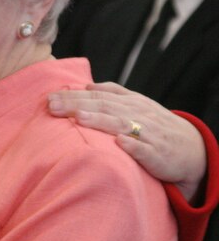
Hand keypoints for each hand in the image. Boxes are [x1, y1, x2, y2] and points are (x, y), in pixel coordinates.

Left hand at [47, 82, 206, 200]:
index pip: (98, 97)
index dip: (73, 97)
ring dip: (100, 120)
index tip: (49, 98)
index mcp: (130, 103)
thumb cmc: (156, 127)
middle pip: (105, 107)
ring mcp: (148, 135)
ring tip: (79, 118)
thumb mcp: (137, 106)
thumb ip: (114, 94)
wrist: (192, 150)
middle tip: (52, 106)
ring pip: (123, 125)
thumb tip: (87, 86)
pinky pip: (146, 150)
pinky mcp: (158, 155)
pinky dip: (133, 146)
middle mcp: (138, 115)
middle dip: (77, 105)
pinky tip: (119, 143)